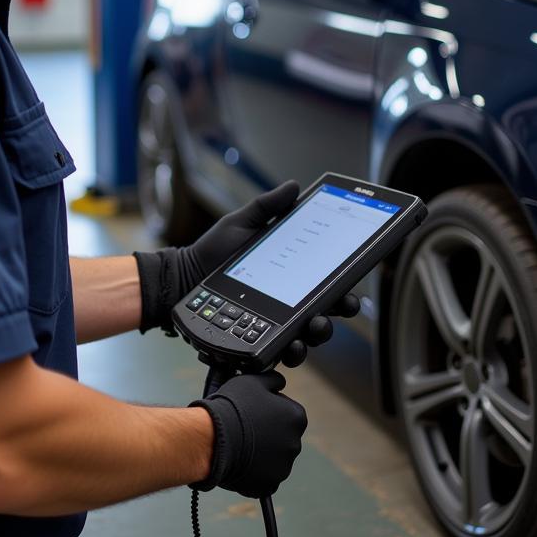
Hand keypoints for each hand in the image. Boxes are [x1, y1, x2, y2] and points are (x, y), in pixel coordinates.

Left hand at [134, 182, 360, 349]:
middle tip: (341, 307)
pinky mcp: (256, 336)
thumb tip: (294, 185)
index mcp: (292, 273)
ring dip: (319, 334)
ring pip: (307, 334)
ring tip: (314, 327)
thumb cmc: (214, 250)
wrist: (185, 275)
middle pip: (326, 310)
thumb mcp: (242, 223)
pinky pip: (279, 349)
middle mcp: (288, 300)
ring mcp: (274, 320)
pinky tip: (291, 346)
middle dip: (339, 311)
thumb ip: (268, 206)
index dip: (344, 288)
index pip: (326, 282)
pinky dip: (290, 350)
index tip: (351, 288)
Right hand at [190, 370, 306, 497]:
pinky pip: (263, 477)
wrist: (213, 438)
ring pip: (272, 458)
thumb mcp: (254, 380)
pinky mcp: (268, 485)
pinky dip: (254, 472)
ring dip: (261, 452)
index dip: (269, 408)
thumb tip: (279, 382)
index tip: (253, 409)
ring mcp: (283, 467)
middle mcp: (295, 444)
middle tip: (245, 427)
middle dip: (267, 432)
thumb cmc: (233, 406)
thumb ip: (273, 380)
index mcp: (296, 417)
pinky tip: (239, 460)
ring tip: (238, 443)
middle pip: (282, 436)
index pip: (287, 411)